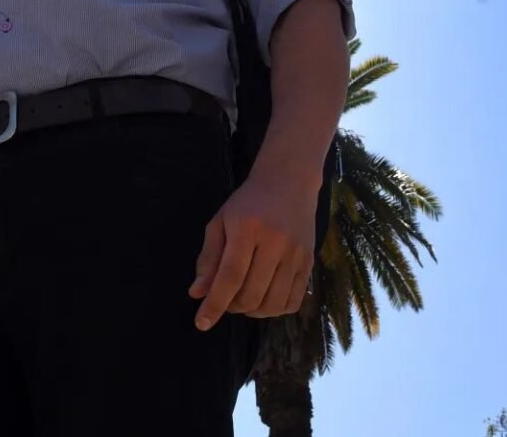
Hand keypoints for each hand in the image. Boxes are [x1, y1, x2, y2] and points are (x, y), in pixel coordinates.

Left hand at [189, 174, 315, 328]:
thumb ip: (208, 258)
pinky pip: (292, 301)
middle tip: (223, 299)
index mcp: (248, 228)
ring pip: (272, 303)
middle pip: (251, 294)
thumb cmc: (248, 202)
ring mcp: (296, 254)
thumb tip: (197, 293)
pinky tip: (263, 298)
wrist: (289, 182)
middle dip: (231, 307)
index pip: (230, 277)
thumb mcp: (220, 222)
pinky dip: (274, 310)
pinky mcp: (309, 263)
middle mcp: (276, 242)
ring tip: (242, 299)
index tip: (201, 323)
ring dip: (252, 311)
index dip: (214, 304)